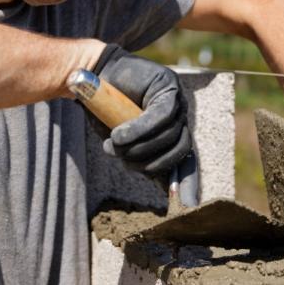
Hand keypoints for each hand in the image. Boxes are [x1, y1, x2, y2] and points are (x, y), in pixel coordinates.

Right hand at [90, 44, 191, 174]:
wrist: (94, 78)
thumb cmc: (107, 114)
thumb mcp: (123, 144)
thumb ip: (141, 159)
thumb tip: (162, 185)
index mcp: (171, 136)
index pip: (187, 161)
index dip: (188, 183)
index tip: (187, 206)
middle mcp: (179, 120)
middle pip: (176, 151)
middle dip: (145, 161)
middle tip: (119, 156)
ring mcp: (177, 103)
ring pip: (168, 136)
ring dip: (137, 147)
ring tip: (113, 143)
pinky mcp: (169, 88)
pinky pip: (160, 116)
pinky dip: (138, 130)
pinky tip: (118, 135)